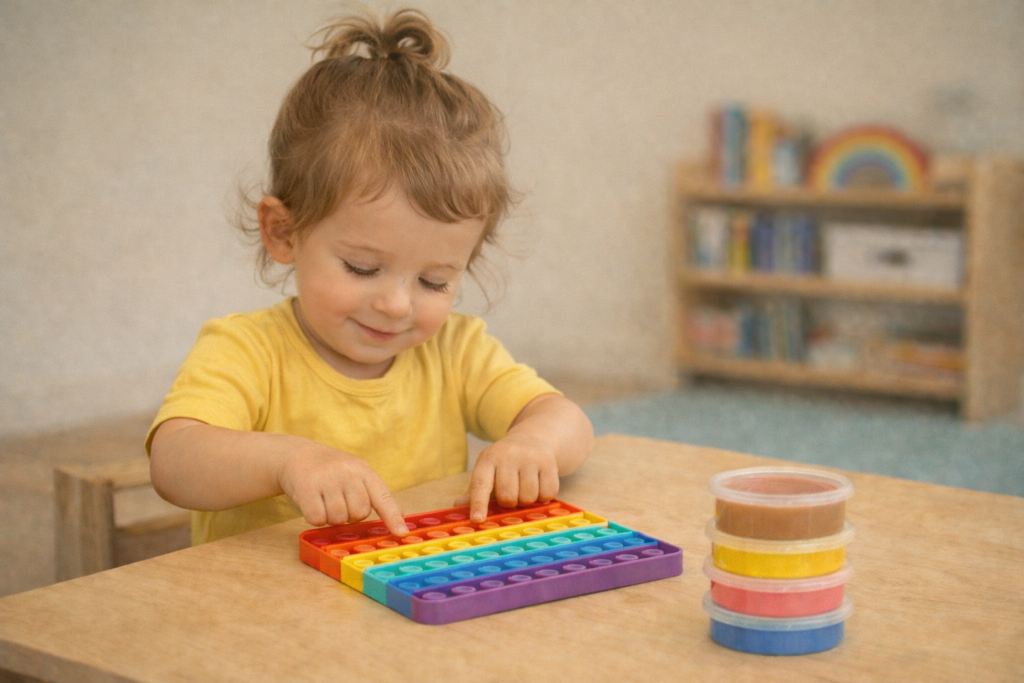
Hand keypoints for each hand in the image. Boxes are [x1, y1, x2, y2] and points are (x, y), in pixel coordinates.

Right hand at [278, 442, 407, 536]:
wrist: (297, 455)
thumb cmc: (331, 471)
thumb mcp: (356, 475)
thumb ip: (376, 495)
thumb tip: (401, 515)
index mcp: (364, 471)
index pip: (383, 497)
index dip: (392, 517)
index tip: (401, 533)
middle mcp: (348, 472)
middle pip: (359, 514)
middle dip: (348, 514)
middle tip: (338, 500)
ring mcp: (328, 479)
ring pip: (338, 519)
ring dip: (330, 517)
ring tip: (324, 499)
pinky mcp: (307, 487)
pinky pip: (318, 519)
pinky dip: (314, 518)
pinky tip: (312, 502)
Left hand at [456, 432, 559, 521]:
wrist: (534, 438)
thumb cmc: (505, 462)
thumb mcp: (488, 470)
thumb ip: (474, 491)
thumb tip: (457, 506)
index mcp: (488, 459)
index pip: (481, 484)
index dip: (478, 503)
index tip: (477, 519)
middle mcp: (508, 455)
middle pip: (508, 497)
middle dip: (509, 503)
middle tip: (511, 494)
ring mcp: (530, 458)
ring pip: (528, 498)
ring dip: (527, 501)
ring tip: (525, 488)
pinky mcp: (549, 463)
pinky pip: (547, 494)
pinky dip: (544, 497)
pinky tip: (539, 485)